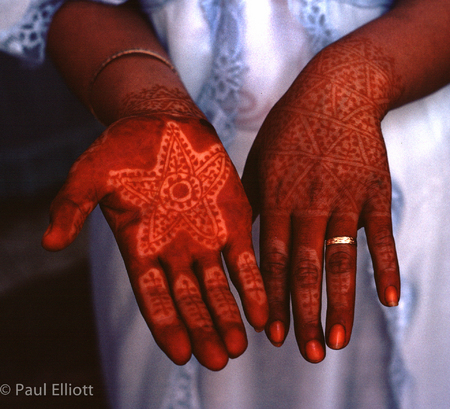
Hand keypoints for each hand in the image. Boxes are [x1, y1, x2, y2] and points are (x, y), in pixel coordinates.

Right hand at [42, 114, 267, 369]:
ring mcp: (206, 239)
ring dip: (229, 316)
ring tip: (240, 346)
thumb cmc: (124, 148)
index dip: (166, 324)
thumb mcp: (91, 175)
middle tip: (218, 359)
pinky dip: (252, 285)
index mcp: (141, 247)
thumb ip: (72, 206)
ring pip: (218, 288)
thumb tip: (50, 242)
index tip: (181, 353)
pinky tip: (261, 311)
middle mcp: (175, 251)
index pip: (153, 296)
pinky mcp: (232, 222)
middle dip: (203, 329)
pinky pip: (244, 261)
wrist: (163, 123)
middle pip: (190, 300)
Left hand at [242, 38, 399, 362]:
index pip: (272, 260)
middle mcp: (311, 204)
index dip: (271, 298)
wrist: (336, 92)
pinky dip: (387, 268)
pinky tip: (390, 300)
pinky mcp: (375, 193)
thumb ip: (251, 205)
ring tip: (339, 341)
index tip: (269, 334)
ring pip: (343, 261)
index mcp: (277, 197)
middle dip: (304, 314)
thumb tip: (239, 245)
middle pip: (307, 269)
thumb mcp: (258, 162)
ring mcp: (346, 199)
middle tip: (307, 353)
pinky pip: (382, 237)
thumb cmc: (289, 129)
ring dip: (342, 304)